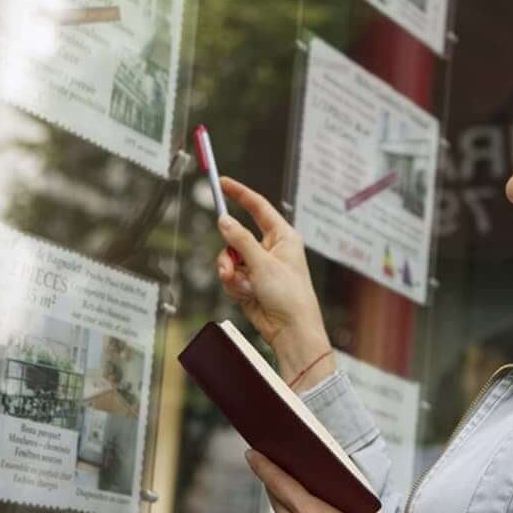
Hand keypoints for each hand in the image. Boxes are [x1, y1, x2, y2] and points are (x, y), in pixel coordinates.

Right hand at [214, 176, 333, 383]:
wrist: (290, 330)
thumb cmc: (289, 295)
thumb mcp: (263, 263)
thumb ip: (240, 240)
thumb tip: (224, 220)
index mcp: (283, 237)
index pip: (259, 207)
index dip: (240, 193)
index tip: (222, 182)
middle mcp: (271, 249)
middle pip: (237, 235)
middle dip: (230, 250)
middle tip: (232, 261)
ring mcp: (258, 266)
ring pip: (229, 256)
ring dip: (229, 270)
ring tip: (241, 284)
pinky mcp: (249, 282)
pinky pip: (230, 274)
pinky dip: (233, 284)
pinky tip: (246, 294)